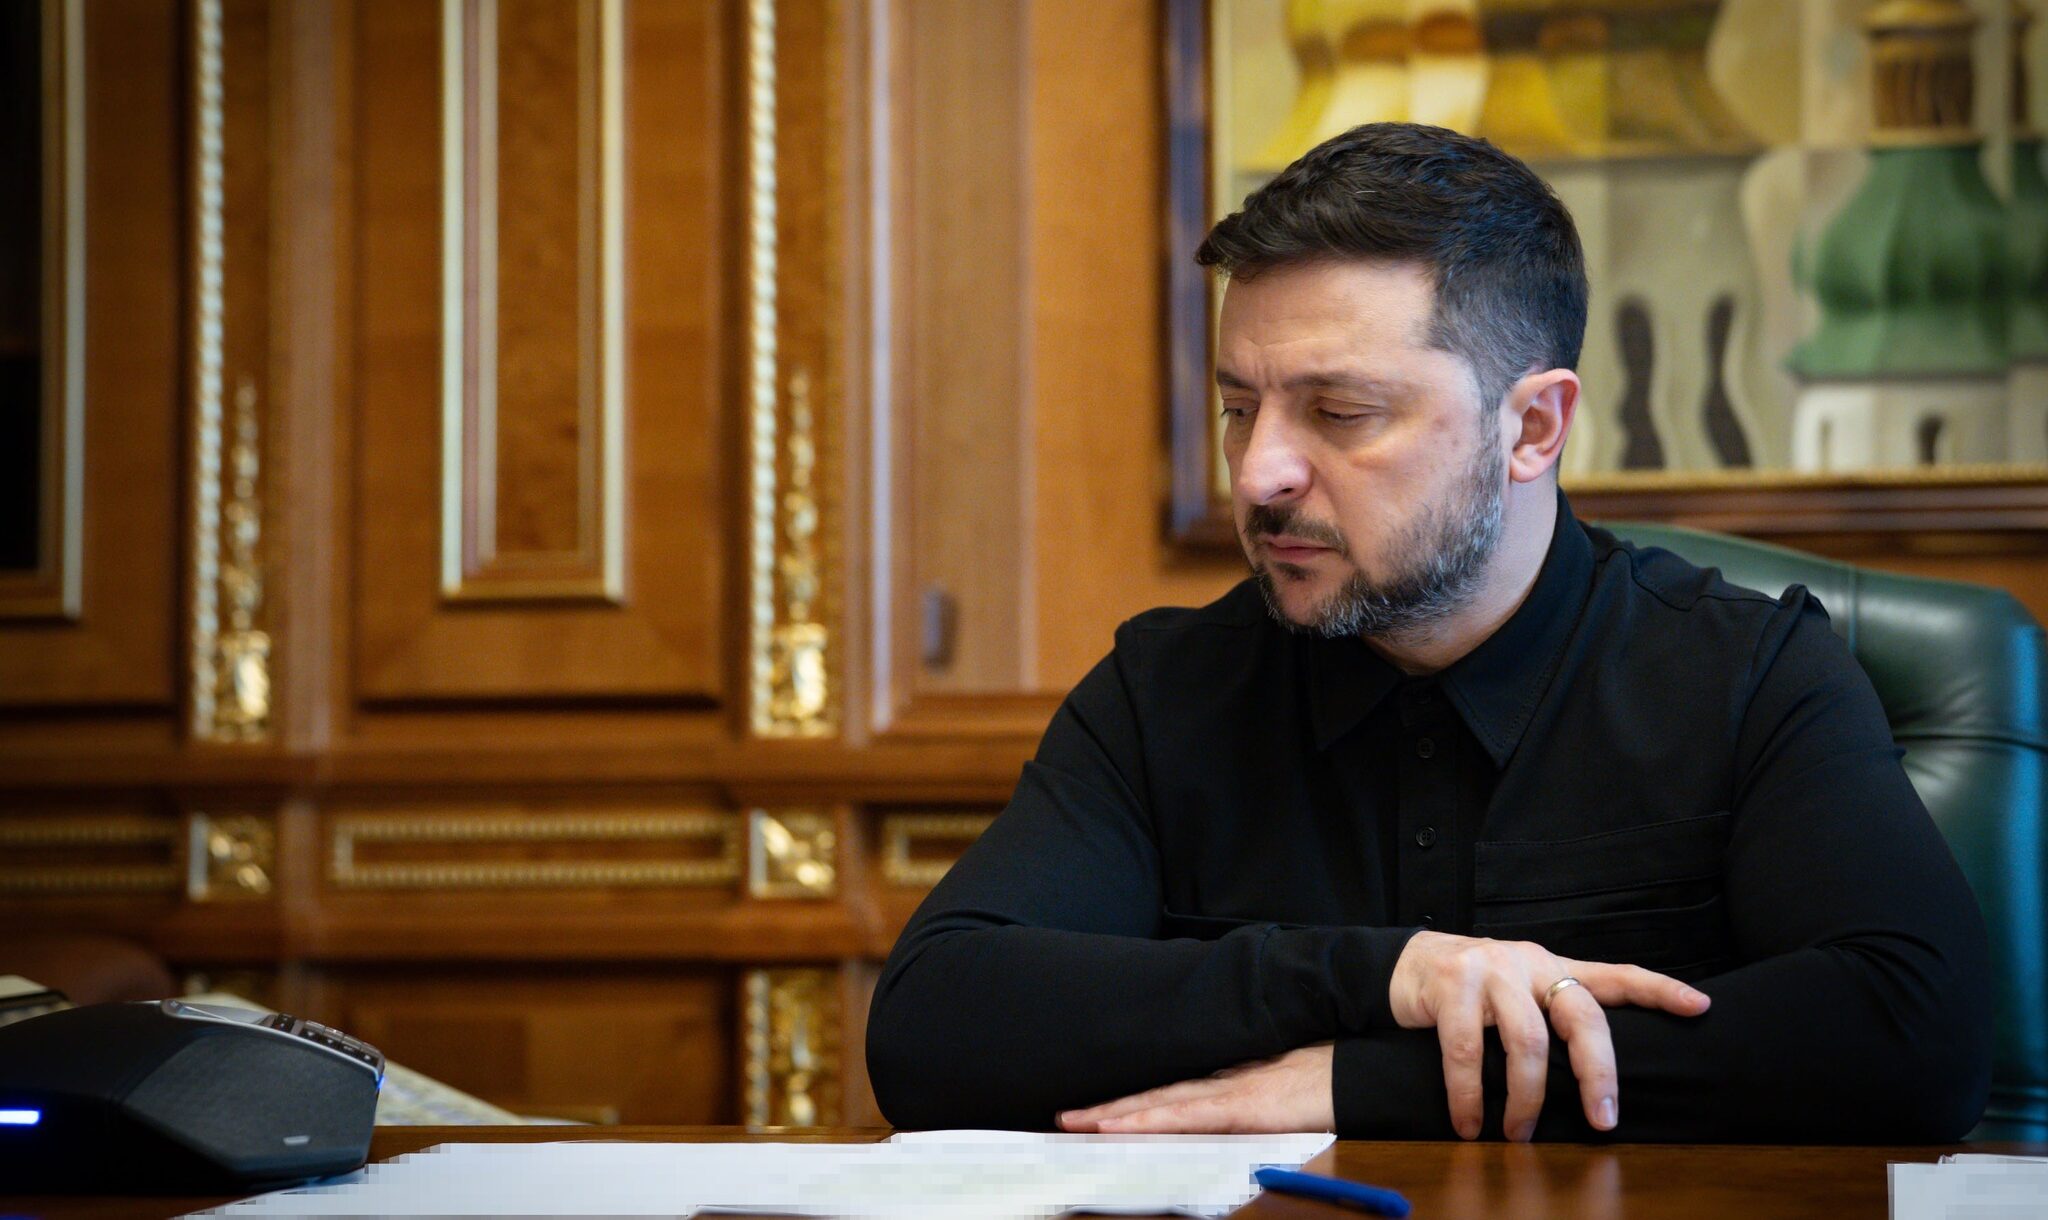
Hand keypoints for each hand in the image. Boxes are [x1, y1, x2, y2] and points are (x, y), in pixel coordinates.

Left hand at [1055, 1043, 1334, 1133]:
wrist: (1370, 1067)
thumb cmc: (1338, 1075)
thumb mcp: (1292, 1086)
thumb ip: (1262, 1096)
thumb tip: (1237, 1110)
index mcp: (1236, 1078)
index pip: (1174, 1092)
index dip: (1135, 1103)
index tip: (1099, 1113)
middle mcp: (1226, 1080)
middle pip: (1157, 1096)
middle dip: (1110, 1110)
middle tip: (1066, 1119)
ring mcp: (1234, 1091)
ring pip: (1162, 1104)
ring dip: (1116, 1115)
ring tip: (1077, 1123)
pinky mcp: (1246, 1106)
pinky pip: (1189, 1115)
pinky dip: (1152, 1119)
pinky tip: (1122, 1125)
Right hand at [1388, 931, 1710, 1141]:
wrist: (1403, 964)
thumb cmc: (1471, 992)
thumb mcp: (1518, 994)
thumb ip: (1552, 1021)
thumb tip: (1591, 1083)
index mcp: (1554, 970)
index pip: (1616, 975)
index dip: (1659, 990)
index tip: (1701, 1006)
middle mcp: (1529, 963)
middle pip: (1582, 1016)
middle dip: (1599, 1073)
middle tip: (1604, 1120)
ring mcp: (1490, 970)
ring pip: (1528, 1041)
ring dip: (1527, 1098)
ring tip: (1519, 1135)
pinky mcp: (1451, 984)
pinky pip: (1467, 1051)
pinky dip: (1470, 1096)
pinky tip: (1469, 1122)